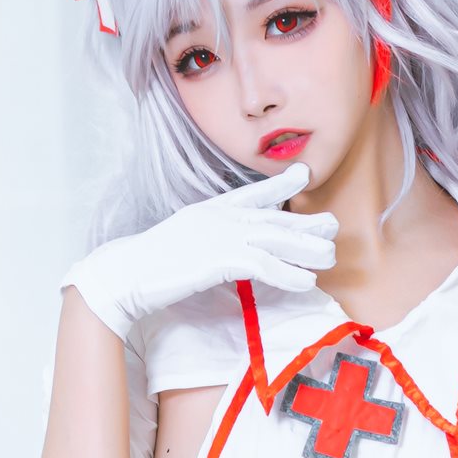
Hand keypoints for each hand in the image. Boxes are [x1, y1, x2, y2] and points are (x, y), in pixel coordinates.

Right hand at [63, 165, 336, 341]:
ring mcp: (219, 236)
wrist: (125, 274)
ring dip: (306, 249)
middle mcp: (219, 217)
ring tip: (329, 258)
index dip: (278, 183)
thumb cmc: (150, 265)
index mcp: (210, 210)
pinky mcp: (218, 259)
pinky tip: (306, 283)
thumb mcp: (184, 242)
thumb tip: (227, 251)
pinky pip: (263, 264)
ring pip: (276, 238)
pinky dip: (288, 274)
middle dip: (305, 222)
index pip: (250, 193)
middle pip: (272, 216)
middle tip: (332, 226)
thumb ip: (209, 239)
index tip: (302, 175)